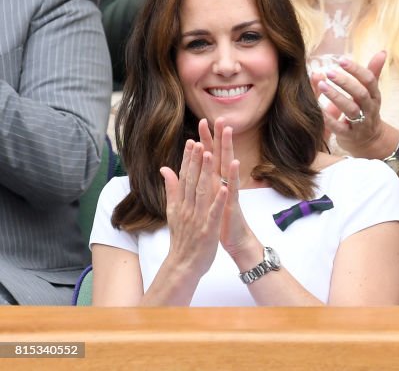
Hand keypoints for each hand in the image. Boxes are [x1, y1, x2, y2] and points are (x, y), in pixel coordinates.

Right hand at [159, 138, 227, 276]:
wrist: (183, 266)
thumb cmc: (182, 238)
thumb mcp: (173, 212)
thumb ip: (172, 190)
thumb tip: (165, 169)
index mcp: (181, 203)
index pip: (184, 177)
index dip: (188, 160)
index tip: (192, 141)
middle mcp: (188, 208)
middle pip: (192, 180)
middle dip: (196, 160)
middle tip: (200, 141)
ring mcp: (198, 218)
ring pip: (202, 192)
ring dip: (206, 173)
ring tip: (210, 155)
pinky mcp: (208, 230)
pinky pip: (214, 213)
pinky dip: (218, 200)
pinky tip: (225, 187)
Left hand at [198, 118, 258, 261]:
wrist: (235, 242)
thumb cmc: (220, 222)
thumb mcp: (205, 202)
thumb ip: (195, 185)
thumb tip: (184, 170)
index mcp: (214, 183)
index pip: (209, 158)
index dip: (205, 141)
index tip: (202, 122)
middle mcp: (223, 184)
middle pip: (221, 156)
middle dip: (219, 137)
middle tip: (219, 118)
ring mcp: (230, 192)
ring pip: (229, 167)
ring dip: (228, 149)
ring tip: (228, 132)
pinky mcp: (234, 204)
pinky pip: (234, 187)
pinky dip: (234, 176)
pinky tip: (236, 163)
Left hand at [313, 51, 391, 158]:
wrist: (371, 141)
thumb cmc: (367, 110)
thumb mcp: (372, 92)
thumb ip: (373, 72)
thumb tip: (382, 51)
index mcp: (374, 96)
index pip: (369, 80)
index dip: (356, 70)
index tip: (341, 60)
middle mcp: (370, 109)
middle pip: (361, 94)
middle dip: (346, 82)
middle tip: (329, 72)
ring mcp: (361, 124)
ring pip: (351, 110)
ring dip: (336, 97)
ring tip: (321, 85)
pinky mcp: (350, 136)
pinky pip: (339, 128)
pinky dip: (329, 119)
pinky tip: (318, 108)